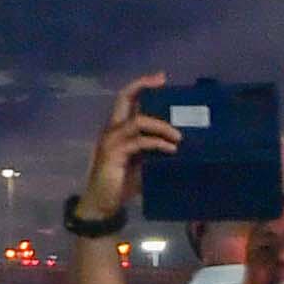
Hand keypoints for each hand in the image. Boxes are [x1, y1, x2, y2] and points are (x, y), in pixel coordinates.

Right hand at [74, 78, 177, 229]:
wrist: (102, 205)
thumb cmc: (121, 184)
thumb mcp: (142, 163)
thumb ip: (153, 151)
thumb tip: (180, 144)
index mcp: (117, 129)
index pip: (126, 100)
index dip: (141, 85)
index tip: (161, 78)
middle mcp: (111, 130)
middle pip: (124, 98)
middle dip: (143, 86)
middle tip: (162, 82)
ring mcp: (111, 140)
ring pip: (137, 121)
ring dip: (161, 126)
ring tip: (179, 137)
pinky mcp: (114, 154)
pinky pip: (140, 142)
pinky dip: (158, 143)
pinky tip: (171, 149)